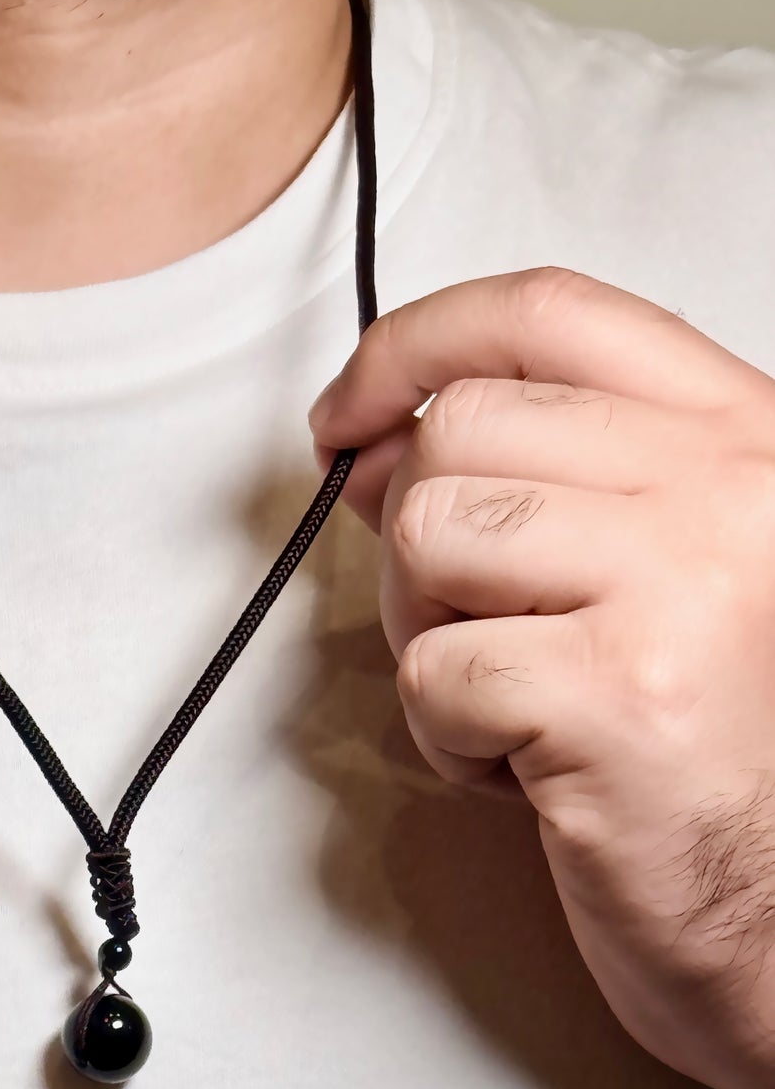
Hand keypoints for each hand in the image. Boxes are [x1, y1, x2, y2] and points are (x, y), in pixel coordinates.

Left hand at [309, 268, 774, 1088]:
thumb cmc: (722, 761)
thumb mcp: (654, 580)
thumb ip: (546, 486)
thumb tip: (381, 445)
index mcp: (743, 441)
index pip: (551, 314)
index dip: (418, 344)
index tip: (353, 406)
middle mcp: (726, 493)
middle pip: (461, 430)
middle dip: (421, 540)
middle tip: (474, 628)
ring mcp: (678, 586)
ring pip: (429, 537)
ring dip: (431, 637)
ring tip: (517, 704)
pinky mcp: (617, 695)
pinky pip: (435, 670)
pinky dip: (450, 739)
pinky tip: (532, 774)